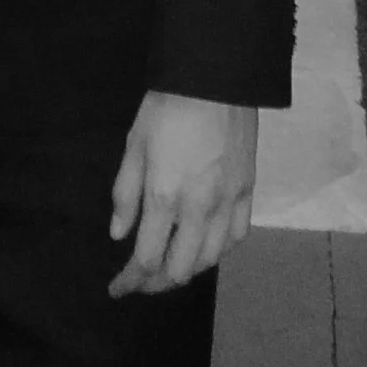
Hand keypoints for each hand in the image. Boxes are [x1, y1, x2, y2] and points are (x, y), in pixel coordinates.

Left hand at [108, 93, 257, 296]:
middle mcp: (199, 208)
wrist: (216, 77)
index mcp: (164, 196)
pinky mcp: (249, 192)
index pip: (146, 259)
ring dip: (188, 270)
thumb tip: (119, 235)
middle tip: (140, 281)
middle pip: (180, 269)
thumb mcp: (134, 145)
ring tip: (170, 266)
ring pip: (211, 259)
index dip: (130, 281)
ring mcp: (229, 202)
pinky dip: (219, 251)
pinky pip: (237, 237)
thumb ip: (125, 194)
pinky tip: (206, 247)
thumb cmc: (167, 107)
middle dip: (156, 284)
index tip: (117, 288)